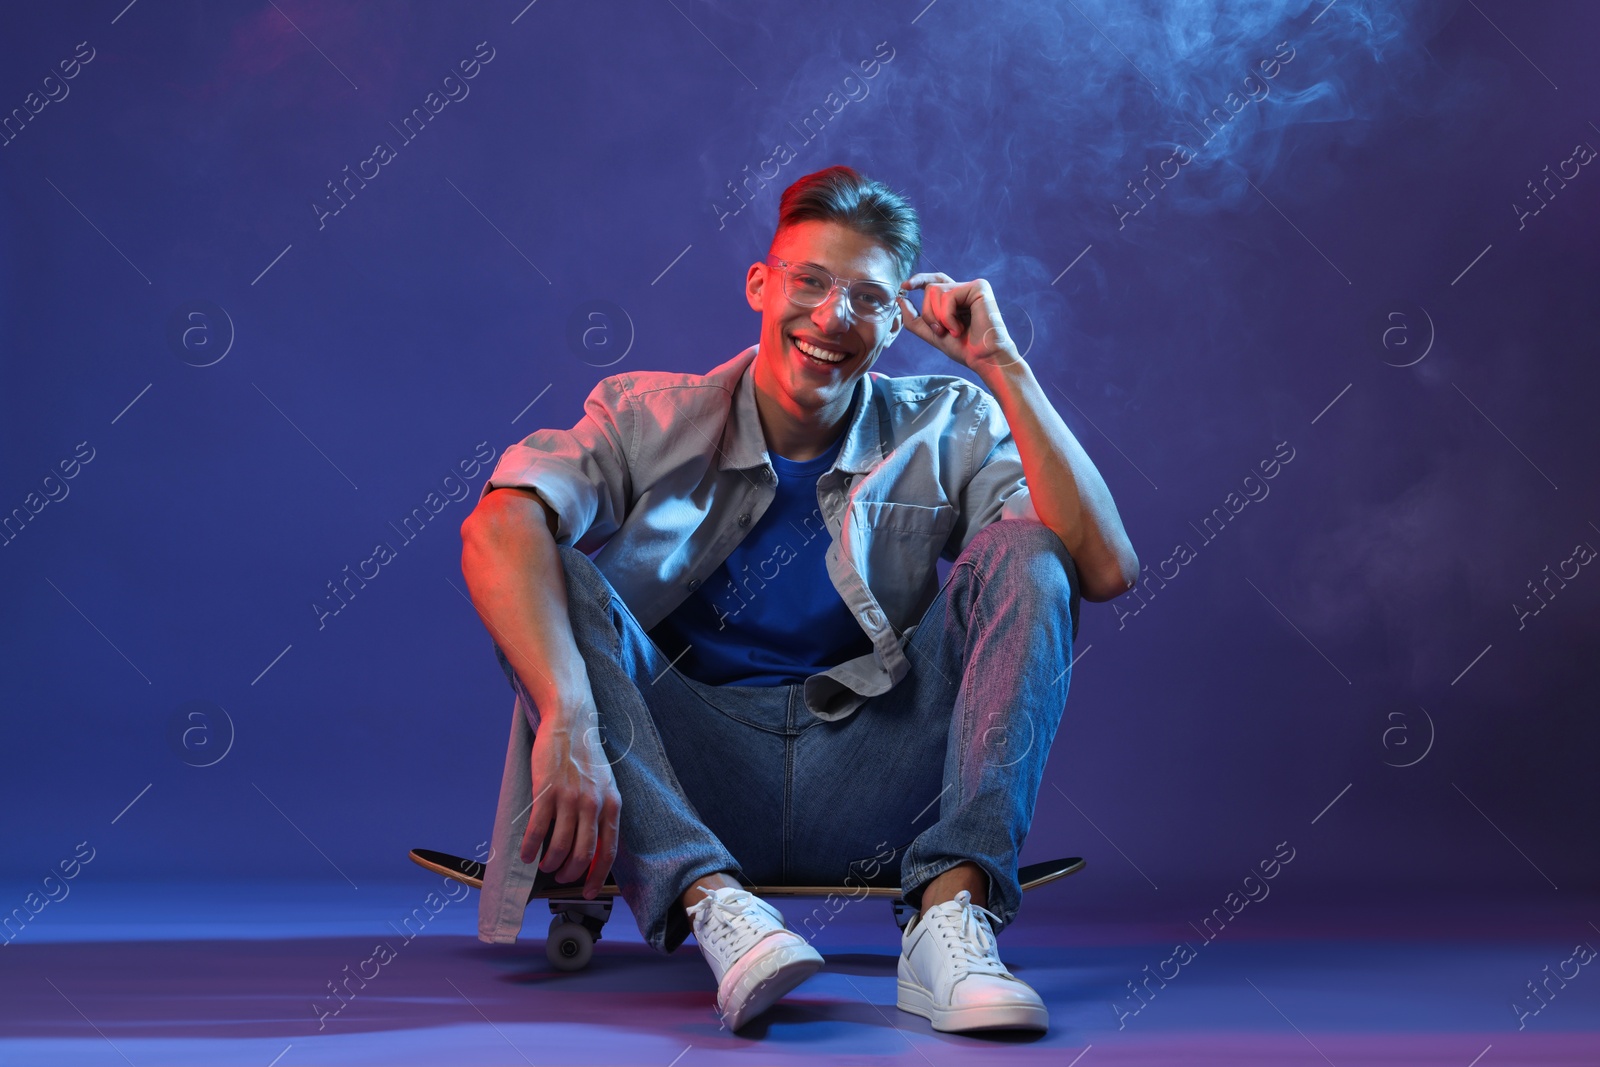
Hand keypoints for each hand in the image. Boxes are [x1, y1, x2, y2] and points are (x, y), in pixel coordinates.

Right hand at [521, 696, 620, 899]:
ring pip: (560, 847)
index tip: (588, 891)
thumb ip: (601, 812)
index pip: (608, 851)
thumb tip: (593, 845)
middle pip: (583, 854)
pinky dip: (529, 847)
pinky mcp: (547, 791)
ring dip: (550, 863)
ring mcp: (570, 798)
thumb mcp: (604, 784)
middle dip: (570, 873)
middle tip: (560, 877)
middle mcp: (593, 804)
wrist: (571, 723)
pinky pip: (537, 829)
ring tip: (544, 865)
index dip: (597, 876)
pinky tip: (525, 854)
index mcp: (611, 804)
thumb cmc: (586, 756)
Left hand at [898, 273, 1023, 374]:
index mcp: (956, 297)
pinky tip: (959, 328)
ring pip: (935, 291)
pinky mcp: (979, 287)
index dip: (919, 280)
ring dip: (938, 317)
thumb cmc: (963, 348)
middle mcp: (964, 288)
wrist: (983, 358)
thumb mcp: (932, 333)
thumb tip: (900, 298)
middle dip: (928, 314)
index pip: (935, 281)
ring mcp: (972, 286)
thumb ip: (915, 317)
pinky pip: (948, 295)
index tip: (905, 286)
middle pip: (930, 288)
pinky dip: (948, 317)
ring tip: (954, 331)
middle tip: (941, 331)